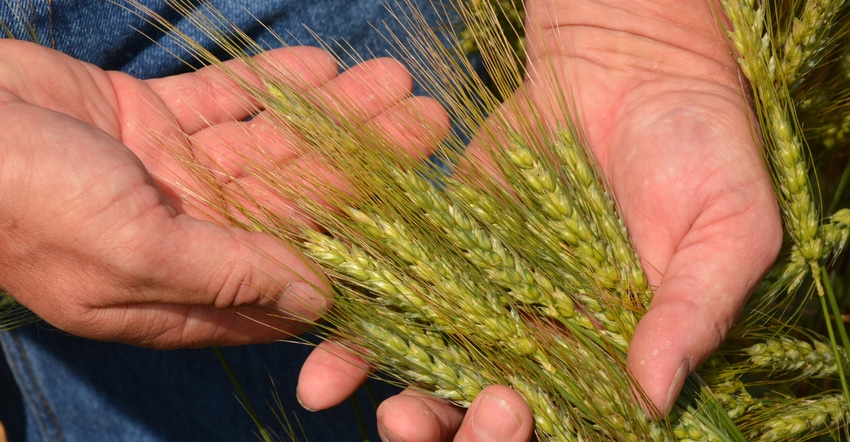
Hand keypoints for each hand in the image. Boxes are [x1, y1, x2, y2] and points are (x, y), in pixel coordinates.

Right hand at [0, 40, 441, 347]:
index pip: (292, 275)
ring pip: (271, 145)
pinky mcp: (151, 120)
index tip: (422, 210)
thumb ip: (231, 277)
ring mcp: (170, 175)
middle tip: (427, 121)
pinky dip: (275, 84)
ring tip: (396, 82)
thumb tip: (318, 301)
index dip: (361, 243)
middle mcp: (186, 236)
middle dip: (365, 161)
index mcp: (184, 291)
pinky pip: (228, 101)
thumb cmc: (22, 203)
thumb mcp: (134, 254)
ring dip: (335, 115)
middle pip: (296, 199)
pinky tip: (327, 67)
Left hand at [299, 0, 781, 438]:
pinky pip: (402, 302)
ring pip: (440, 372)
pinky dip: (365, 332)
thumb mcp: (727, 230)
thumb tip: (654, 398)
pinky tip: (331, 363)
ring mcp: (492, 297)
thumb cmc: (700, 148)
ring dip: (403, 404)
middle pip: (494, 412)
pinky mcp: (445, 250)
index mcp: (615, 352)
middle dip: (456, 431)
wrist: (630, 69)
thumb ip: (693, 312)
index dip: (537, 438)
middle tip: (421, 425)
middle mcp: (549, 338)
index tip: (511, 427)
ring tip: (370, 409)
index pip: (574, 423)